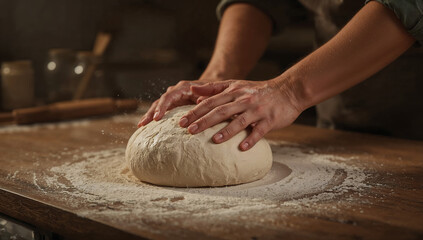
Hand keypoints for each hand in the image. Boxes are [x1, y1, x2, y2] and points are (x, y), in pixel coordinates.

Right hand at [138, 80, 208, 126]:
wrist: (214, 91)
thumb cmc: (214, 92)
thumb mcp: (213, 92)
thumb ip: (207, 95)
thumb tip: (201, 99)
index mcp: (183, 87)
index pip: (168, 96)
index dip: (162, 107)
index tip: (157, 118)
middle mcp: (175, 92)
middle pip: (159, 102)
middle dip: (151, 113)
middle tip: (143, 124)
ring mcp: (173, 99)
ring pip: (157, 106)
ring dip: (149, 116)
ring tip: (141, 126)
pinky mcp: (173, 106)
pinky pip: (161, 112)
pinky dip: (154, 119)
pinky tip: (147, 128)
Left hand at [179, 79, 303, 150]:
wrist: (288, 90)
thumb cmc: (259, 90)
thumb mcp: (236, 85)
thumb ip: (214, 88)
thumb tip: (193, 91)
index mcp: (234, 92)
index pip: (210, 102)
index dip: (195, 111)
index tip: (181, 121)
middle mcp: (243, 100)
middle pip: (221, 111)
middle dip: (204, 121)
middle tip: (190, 131)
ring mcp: (257, 110)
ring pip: (239, 120)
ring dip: (226, 130)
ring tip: (214, 140)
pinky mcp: (270, 120)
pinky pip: (259, 130)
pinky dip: (251, 139)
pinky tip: (242, 148)